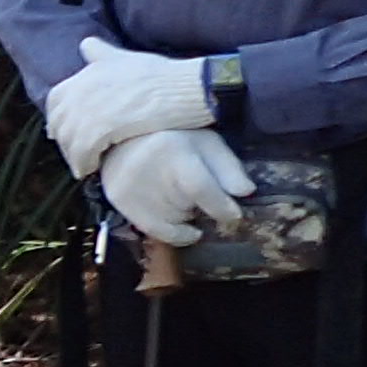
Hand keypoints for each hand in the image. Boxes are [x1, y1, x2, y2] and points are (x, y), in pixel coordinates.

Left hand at [41, 37, 213, 179]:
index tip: (65, 131)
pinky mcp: (102, 127)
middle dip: (64, 139)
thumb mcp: (125, 56)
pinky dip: (83, 163)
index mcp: (86, 73)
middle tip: (75, 153)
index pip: (55, 99)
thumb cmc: (163, 74)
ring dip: (73, 155)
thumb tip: (85, 44)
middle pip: (59, 122)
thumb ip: (102, 54)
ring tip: (83, 165)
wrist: (188, 87)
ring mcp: (90, 107)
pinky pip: (82, 152)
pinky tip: (91, 169)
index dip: (59, 118)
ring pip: (69, 139)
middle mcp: (83, 88)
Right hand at [96, 124, 254, 244]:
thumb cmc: (174, 137)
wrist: (125, 133)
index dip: (220, 206)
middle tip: (200, 194)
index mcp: (174, 150)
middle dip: (201, 206)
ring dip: (185, 215)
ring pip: (174, 220)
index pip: (199, 188)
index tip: (234, 214)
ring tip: (182, 197)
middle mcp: (148, 171)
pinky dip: (175, 233)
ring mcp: (131, 188)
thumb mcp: (208, 143)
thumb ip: (229, 167)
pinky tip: (187, 229)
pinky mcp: (120, 201)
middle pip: (187, 206)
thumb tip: (246, 192)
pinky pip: (155, 230)